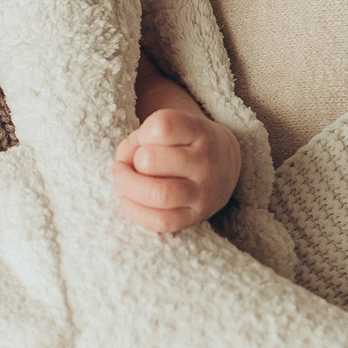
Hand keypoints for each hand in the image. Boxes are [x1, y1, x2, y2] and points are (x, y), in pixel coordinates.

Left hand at [110, 108, 241, 232]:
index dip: (143, 132)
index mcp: (200, 132)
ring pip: (157, 194)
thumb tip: (122, 165)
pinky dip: (135, 211)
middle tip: (129, 164)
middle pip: (150, 161)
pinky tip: (131, 200)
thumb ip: (139, 139)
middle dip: (130, 162)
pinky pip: (159, 221)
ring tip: (125, 182)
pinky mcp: (195, 217)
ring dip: (128, 187)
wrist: (224, 166)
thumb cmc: (184, 144)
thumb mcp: (171, 128)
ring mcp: (203, 192)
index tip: (146, 139)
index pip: (162, 126)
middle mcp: (205, 162)